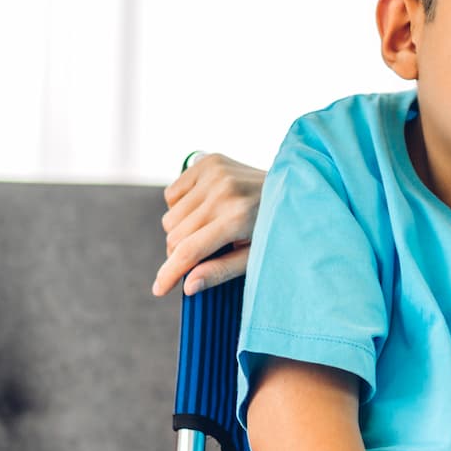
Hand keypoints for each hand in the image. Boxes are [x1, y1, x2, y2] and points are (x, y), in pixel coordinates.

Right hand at [153, 153, 264, 296]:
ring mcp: (215, 173)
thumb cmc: (274, 229)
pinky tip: (204, 208)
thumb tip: (188, 287)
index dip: (170, 273)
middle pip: (175, 235)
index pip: (190, 250)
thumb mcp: (255, 257)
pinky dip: (180, 207)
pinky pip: (171, 194)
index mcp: (238, 218)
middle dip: (179, 253)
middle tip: (201, 255)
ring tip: (208, 229)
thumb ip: (222, 271)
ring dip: (181, 230)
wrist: (292, 188)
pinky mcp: (208, 161)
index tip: (158, 289)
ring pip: (170, 217)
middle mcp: (224, 192)